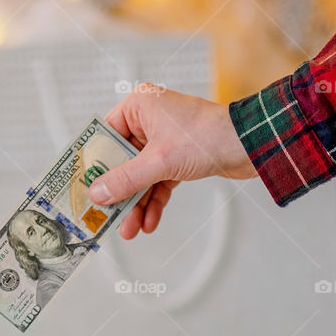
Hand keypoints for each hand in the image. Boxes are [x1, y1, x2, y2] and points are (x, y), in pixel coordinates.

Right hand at [89, 87, 257, 239]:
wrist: (253, 145)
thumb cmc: (209, 136)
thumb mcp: (159, 162)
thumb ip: (125, 179)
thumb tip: (97, 193)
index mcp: (138, 106)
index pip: (104, 137)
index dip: (93, 165)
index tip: (83, 188)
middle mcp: (148, 120)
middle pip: (120, 162)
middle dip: (117, 193)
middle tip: (105, 216)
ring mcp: (163, 140)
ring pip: (139, 176)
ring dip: (135, 204)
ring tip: (130, 228)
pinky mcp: (177, 157)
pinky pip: (156, 182)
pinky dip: (153, 202)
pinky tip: (149, 222)